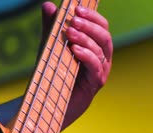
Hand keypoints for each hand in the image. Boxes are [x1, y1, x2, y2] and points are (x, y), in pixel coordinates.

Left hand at [41, 1, 112, 128]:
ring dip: (86, 38)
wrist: (51, 103)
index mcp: (95, 46)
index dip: (92, 16)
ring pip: (101, 50)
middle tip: (73, 20)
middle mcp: (102, 58)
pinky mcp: (96, 84)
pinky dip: (86, 56)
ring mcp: (101, 71)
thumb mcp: (50, 46)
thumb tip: (48, 5)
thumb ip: (50, 27)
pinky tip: (74, 50)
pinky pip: (96, 67)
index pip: (101, 26)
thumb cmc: (54, 74)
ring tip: (69, 33)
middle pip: (104, 36)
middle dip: (90, 25)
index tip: (76, 8)